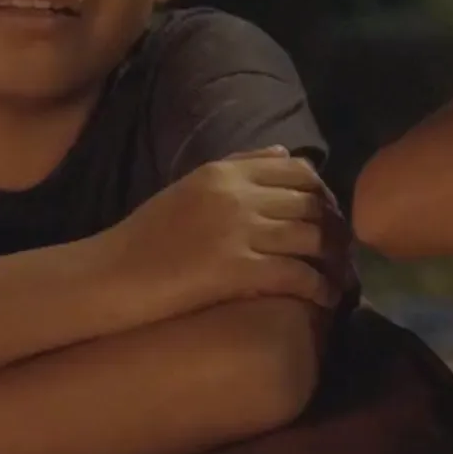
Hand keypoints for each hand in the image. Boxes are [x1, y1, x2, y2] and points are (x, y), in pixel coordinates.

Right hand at [103, 147, 343, 320]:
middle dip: (336, 230)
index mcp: (224, 172)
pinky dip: (319, 289)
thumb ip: (238, 168)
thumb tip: (285, 152)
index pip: (298, 171)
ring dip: (334, 262)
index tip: (330, 218)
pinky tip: (325, 301)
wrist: (108, 276)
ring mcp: (237, 231)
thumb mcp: (190, 188)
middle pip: (311, 205)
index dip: (324, 196)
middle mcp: (236, 195)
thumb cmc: (146, 238)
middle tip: (344, 254)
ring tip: (341, 279)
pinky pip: (296, 275)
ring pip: (312, 239)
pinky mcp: (235, 270)